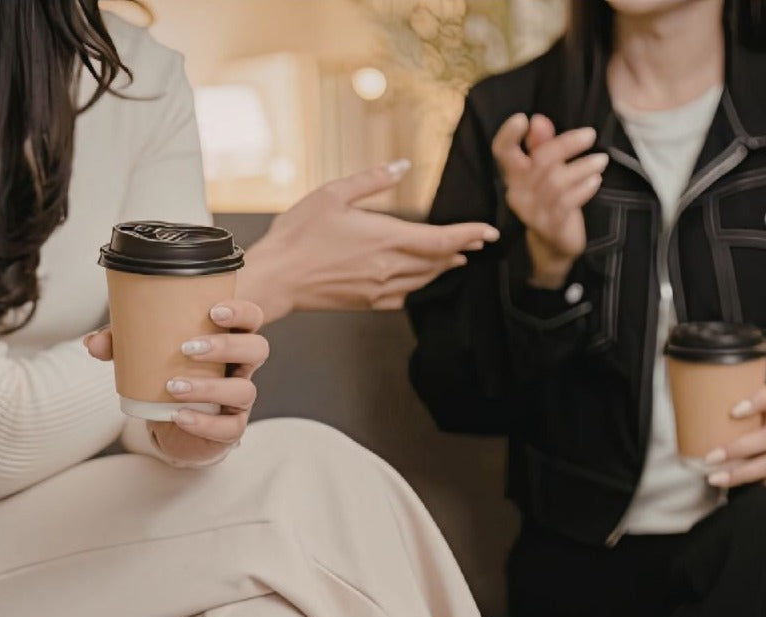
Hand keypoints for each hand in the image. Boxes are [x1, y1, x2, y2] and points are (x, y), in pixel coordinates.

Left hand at [84, 299, 267, 466]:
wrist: (174, 418)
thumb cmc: (169, 371)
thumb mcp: (145, 350)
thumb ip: (121, 343)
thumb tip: (92, 343)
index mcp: (229, 338)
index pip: (252, 317)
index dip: (241, 312)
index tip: (213, 311)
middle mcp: (242, 366)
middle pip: (257, 349)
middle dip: (225, 347)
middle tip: (187, 348)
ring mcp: (239, 397)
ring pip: (244, 390)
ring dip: (210, 387)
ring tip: (173, 387)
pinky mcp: (231, 426)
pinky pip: (230, 428)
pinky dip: (205, 423)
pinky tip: (180, 416)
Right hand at [238, 160, 499, 321]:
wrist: (275, 278)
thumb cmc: (297, 234)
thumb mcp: (332, 194)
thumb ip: (371, 180)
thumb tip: (402, 165)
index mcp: (385, 238)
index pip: (441, 240)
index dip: (469, 235)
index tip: (489, 232)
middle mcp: (388, 267)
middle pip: (438, 260)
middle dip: (461, 249)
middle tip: (478, 241)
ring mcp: (379, 288)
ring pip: (424, 279)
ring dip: (443, 267)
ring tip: (456, 257)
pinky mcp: (367, 302)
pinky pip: (405, 295)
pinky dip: (420, 284)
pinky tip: (421, 278)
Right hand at [491, 113, 607, 288]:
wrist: (554, 247)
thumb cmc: (552, 202)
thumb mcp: (546, 173)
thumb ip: (541, 146)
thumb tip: (539, 119)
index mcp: (514, 176)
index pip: (502, 152)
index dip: (507, 134)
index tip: (522, 118)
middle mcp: (518, 193)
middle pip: (540, 161)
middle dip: (566, 144)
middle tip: (590, 135)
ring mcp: (533, 211)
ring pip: (557, 181)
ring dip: (582, 167)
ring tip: (601, 160)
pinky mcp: (551, 225)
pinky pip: (568, 201)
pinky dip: (584, 188)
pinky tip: (596, 180)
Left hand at [703, 384, 765, 488]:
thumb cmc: (762, 435)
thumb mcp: (754, 423)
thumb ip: (732, 420)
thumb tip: (687, 420)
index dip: (756, 401)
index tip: (733, 412)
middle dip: (737, 449)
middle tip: (710, 457)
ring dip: (739, 473)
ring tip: (714, 478)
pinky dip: (749, 484)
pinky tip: (731, 486)